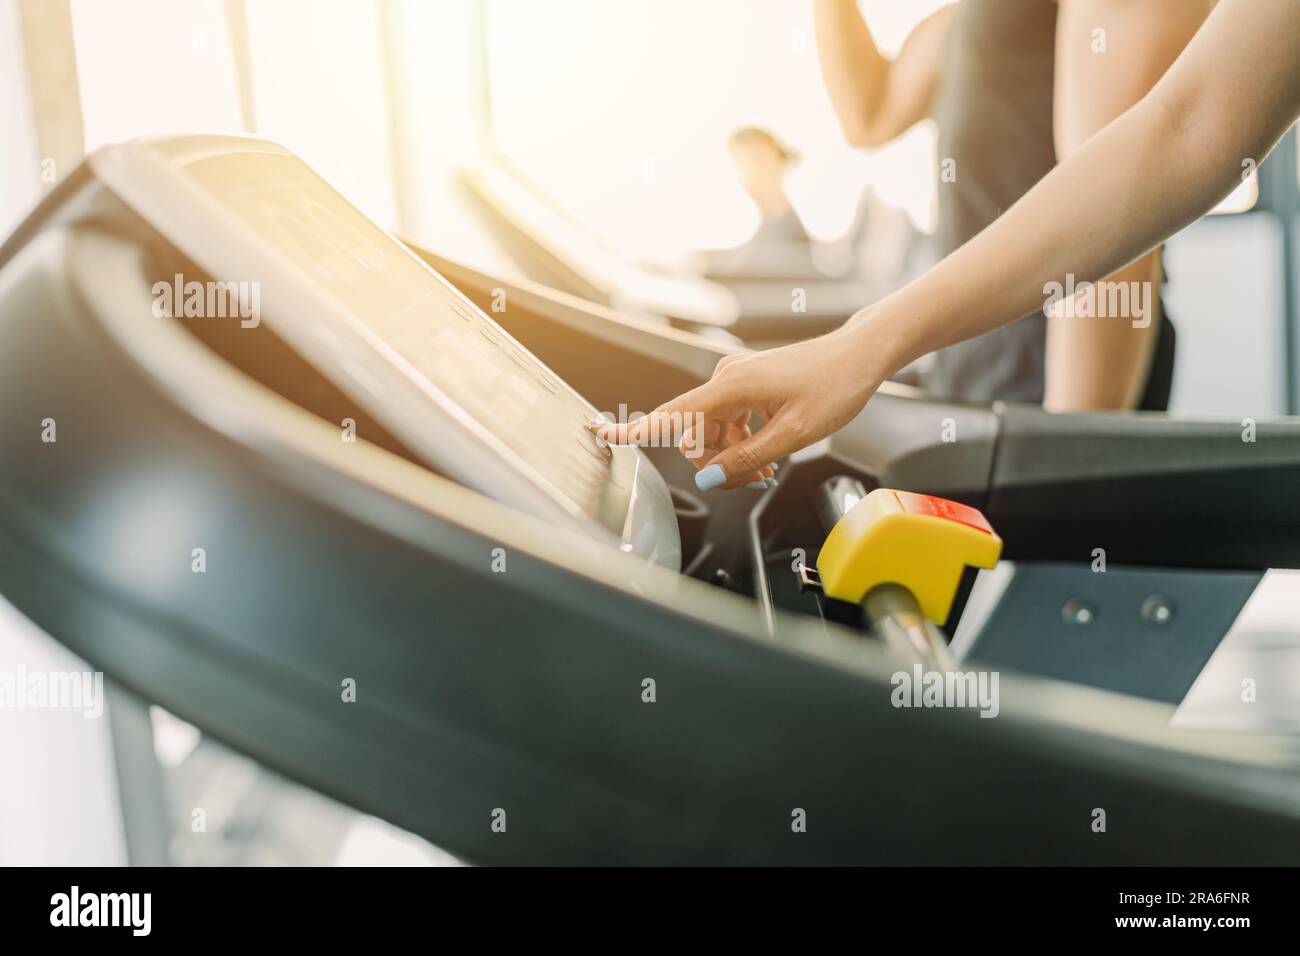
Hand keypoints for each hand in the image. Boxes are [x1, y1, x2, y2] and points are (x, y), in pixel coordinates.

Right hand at [596, 320, 885, 489]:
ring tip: (767, 471)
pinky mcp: (746, 383)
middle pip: (696, 434)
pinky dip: (740, 442)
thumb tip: (711, 478)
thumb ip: (748, 458)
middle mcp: (726, 378)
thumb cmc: (834, 386)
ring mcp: (735, 379)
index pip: (674, 416)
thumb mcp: (794, 435)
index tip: (605, 435)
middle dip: (717, 463)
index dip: (639, 429)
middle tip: (755, 480)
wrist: (859, 356)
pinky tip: (765, 455)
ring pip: (713, 431)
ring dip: (732, 456)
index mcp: (732, 386)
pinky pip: (727, 421)